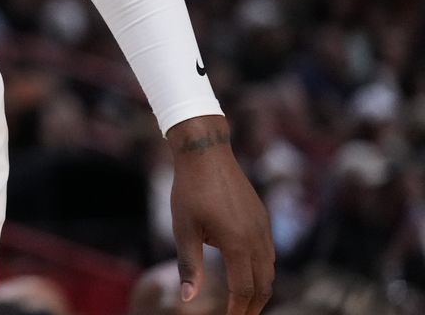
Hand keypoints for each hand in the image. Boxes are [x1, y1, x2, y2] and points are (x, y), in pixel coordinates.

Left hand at [168, 116, 272, 314]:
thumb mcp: (183, 230)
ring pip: (270, 269)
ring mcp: (263, 227)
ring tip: (244, 302)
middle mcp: (257, 238)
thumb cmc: (189, 191)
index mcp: (237, 244)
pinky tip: (247, 273)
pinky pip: (268, 253)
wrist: (205, 154)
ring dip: (259, 289)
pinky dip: (261, 270)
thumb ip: (190, 266)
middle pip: (263, 284)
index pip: (244, 289)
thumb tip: (187, 299)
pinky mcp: (262, 218)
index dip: (237, 310)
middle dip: (253, 305)